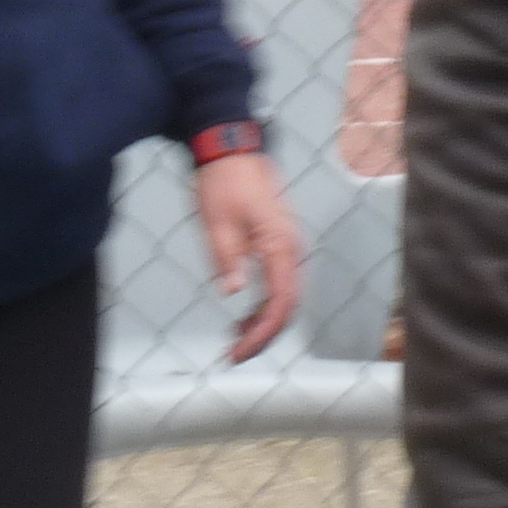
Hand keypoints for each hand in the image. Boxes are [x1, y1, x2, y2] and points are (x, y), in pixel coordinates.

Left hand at [191, 147, 304, 361]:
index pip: (281, 302)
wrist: (232, 152)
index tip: (237, 352)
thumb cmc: (223, 186)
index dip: (262, 332)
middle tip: (233, 355)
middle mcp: (291, 249)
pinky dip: (264, 306)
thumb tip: (233, 293)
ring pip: (286, 296)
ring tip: (234, 339)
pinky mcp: (278, 244)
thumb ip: (227, 260)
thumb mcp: (217, 224)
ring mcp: (287, 246)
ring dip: (264, 322)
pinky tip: (243, 315)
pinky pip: (280, 283)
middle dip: (264, 334)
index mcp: (280, 245)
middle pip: (289, 304)